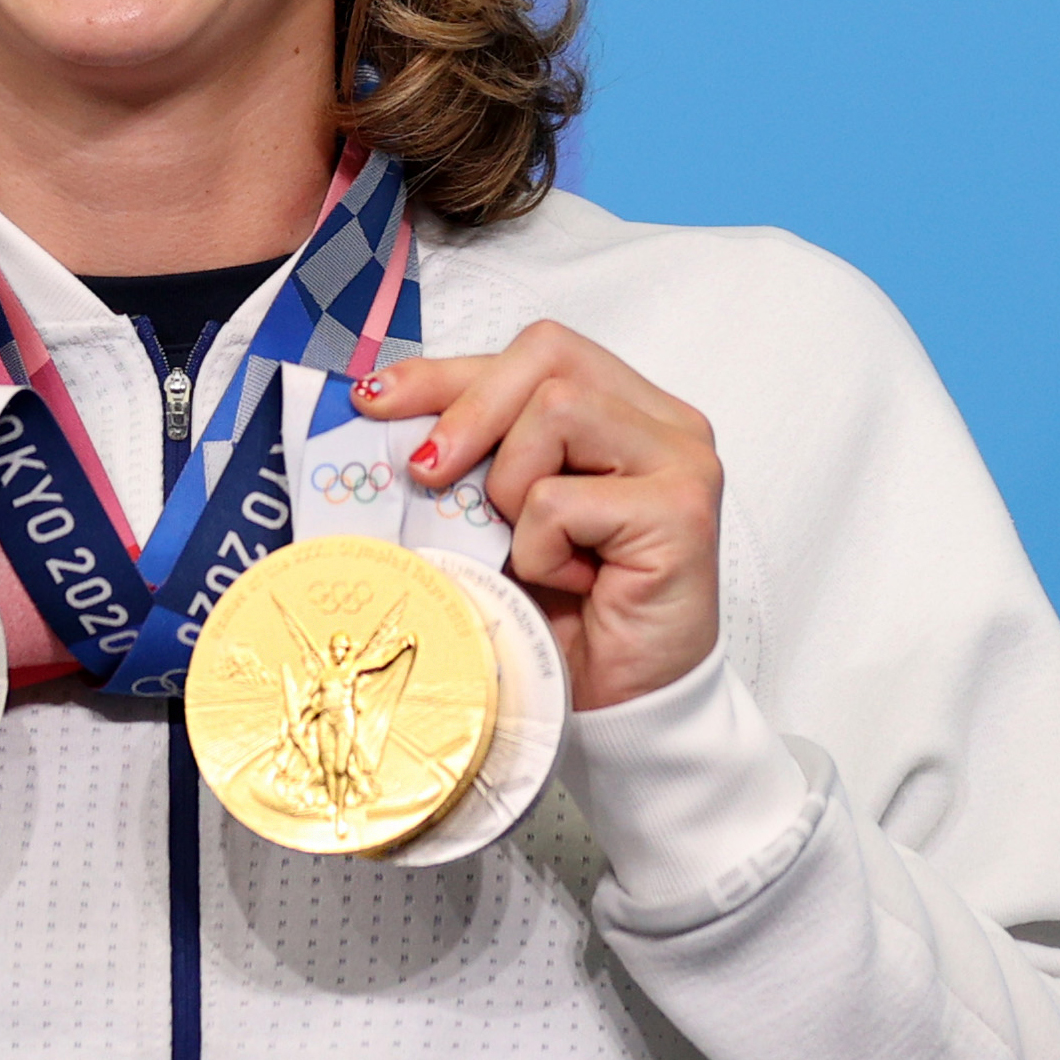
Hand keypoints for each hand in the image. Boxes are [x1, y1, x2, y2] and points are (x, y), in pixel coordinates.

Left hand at [352, 322, 720, 709]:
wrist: (615, 708)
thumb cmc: (561, 612)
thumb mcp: (496, 514)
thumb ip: (469, 454)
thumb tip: (381, 407)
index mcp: (625, 409)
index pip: (536, 351)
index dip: (450, 370)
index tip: (377, 400)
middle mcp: (663, 423)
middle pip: (548, 355)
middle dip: (469, 411)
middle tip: (427, 474)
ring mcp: (682, 461)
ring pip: (556, 410)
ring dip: (512, 490)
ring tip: (535, 552)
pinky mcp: (682, 510)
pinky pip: (561, 499)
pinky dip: (541, 550)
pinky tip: (574, 586)